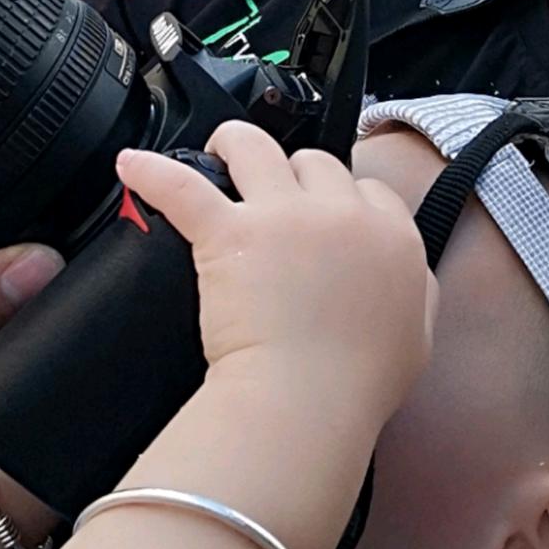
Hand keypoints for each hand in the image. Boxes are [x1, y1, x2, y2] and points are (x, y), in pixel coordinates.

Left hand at [116, 121, 435, 426]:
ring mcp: (283, 217)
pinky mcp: (229, 233)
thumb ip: (415, 292)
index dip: (339, 195)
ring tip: (215, 155)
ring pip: (255, 147)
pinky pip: (182, 186)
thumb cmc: (356, 382)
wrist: (309, 402)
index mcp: (390, 238)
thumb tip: (405, 275)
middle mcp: (341, 214)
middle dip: (290, 175)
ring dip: (233, 147)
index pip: (367, 188)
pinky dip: (152, 173)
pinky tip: (133, 166)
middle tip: (267, 197)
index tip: (321, 210)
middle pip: (313, 162)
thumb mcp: (415, 336)